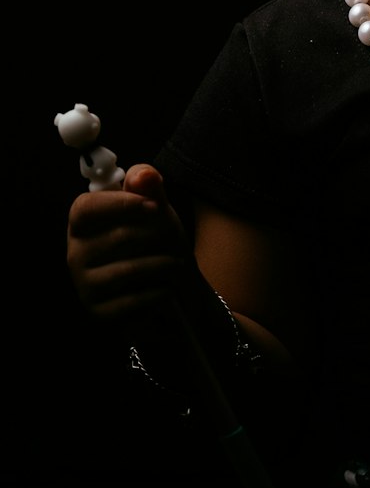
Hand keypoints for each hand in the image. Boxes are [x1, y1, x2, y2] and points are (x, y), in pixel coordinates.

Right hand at [67, 163, 192, 322]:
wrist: (168, 287)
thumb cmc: (157, 242)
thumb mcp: (157, 210)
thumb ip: (149, 188)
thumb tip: (144, 175)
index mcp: (82, 223)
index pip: (86, 208)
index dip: (121, 204)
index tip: (155, 207)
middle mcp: (75, 253)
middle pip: (118, 238)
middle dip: (157, 238)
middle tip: (175, 242)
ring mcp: (84, 285)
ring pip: (130, 269)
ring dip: (163, 265)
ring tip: (176, 264)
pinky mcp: (98, 312)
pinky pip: (134, 299)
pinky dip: (159, 292)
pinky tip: (166, 289)